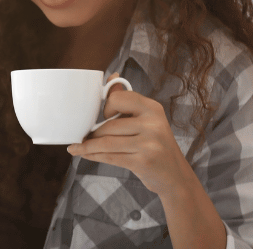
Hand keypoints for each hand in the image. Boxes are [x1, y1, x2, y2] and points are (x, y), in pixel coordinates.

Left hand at [66, 73, 197, 197]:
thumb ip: (128, 101)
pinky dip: (93, 156)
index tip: (104, 117)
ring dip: (87, 146)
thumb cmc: (156, 145)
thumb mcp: (147, 120)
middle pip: (109, 125)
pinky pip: (110, 157)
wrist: (176, 176)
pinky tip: (84, 154)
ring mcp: (149, 143)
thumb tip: (111, 77)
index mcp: (153, 108)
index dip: (107, 107)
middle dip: (92, 133)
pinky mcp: (143, 162)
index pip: (118, 98)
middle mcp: (153, 124)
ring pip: (106, 142)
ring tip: (76, 147)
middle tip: (82, 137)